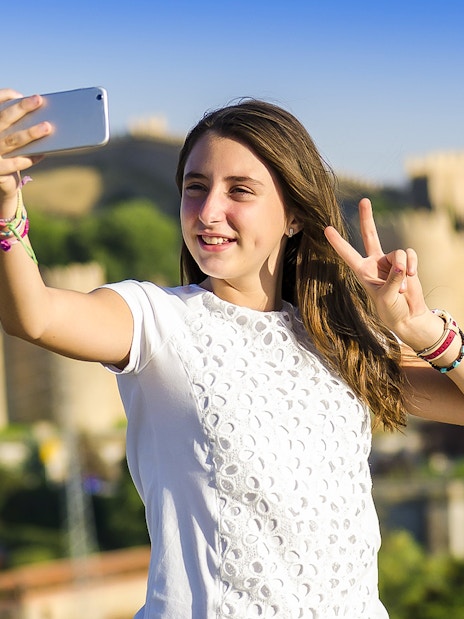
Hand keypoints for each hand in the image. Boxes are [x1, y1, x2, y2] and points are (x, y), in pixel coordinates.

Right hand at [0, 89, 49, 199]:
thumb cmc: (6, 152)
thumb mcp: (6, 133)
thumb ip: (14, 121)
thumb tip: (33, 107)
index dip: (4, 96)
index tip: (20, 94)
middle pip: (3, 118)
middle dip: (21, 108)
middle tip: (38, 100)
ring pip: (12, 140)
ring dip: (30, 133)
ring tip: (47, 127)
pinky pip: (16, 163)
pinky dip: (30, 158)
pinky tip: (43, 153)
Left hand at [324, 198, 434, 348]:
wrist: (408, 315)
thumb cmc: (391, 310)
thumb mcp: (386, 297)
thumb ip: (392, 280)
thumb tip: (400, 265)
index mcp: (362, 271)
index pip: (347, 254)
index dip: (337, 242)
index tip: (326, 228)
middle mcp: (374, 263)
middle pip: (369, 235)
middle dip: (367, 217)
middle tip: (364, 200)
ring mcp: (390, 261)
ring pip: (398, 252)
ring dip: (402, 269)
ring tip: (402, 287)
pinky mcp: (405, 262)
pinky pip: (409, 255)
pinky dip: (412, 265)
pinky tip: (412, 277)